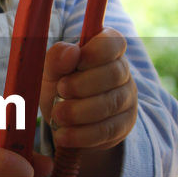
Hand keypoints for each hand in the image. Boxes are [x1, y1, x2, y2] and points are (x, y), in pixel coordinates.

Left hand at [40, 28, 136, 151]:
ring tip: (58, 115)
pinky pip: (107, 130)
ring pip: (111, 104)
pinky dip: (82, 134)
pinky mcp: (123, 125)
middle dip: (83, 84)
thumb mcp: (50, 71)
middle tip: (61, 90)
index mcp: (106, 49)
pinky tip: (64, 135)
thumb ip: (56, 58)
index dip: (97, 51)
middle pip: (113, 73)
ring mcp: (127, 99)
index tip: (77, 61)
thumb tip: (71, 52)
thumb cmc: (60, 87)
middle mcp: (122, 71)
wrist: (66, 122)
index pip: (114, 41)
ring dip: (80, 111)